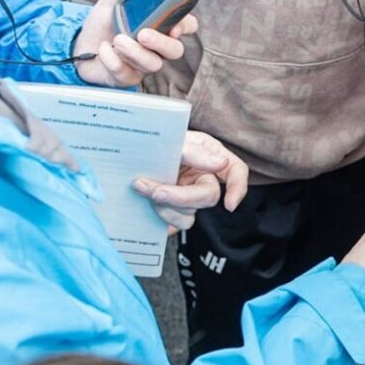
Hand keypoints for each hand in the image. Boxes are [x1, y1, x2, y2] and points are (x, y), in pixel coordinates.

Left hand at [74, 0, 199, 86]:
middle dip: (162, 42)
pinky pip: (126, 74)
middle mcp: (157, 48)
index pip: (186, 26)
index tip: (174, 23)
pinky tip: (103, 48)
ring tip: (118, 39)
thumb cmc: (104, 24)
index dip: (185, 25)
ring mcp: (143, 65)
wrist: (80, 44)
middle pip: (175, 50)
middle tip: (143, 33)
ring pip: (153, 64)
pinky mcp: (127, 78)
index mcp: (160, 26)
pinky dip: (113, 59)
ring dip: (135, 52)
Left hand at [133, 131, 247, 233]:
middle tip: (155, 191)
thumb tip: (222, 163)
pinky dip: (157, 216)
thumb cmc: (153, 141)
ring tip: (142, 189)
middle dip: (180, 197)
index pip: (237, 171)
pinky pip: (172, 224)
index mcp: (209, 157)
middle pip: (207, 198)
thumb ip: (196, 152)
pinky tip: (143, 203)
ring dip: (165, 207)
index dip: (238, 188)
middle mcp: (202, 179)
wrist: (126, 151)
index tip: (229, 205)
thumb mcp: (175, 140)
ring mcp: (187, 199)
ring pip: (189, 216)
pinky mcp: (171, 213)